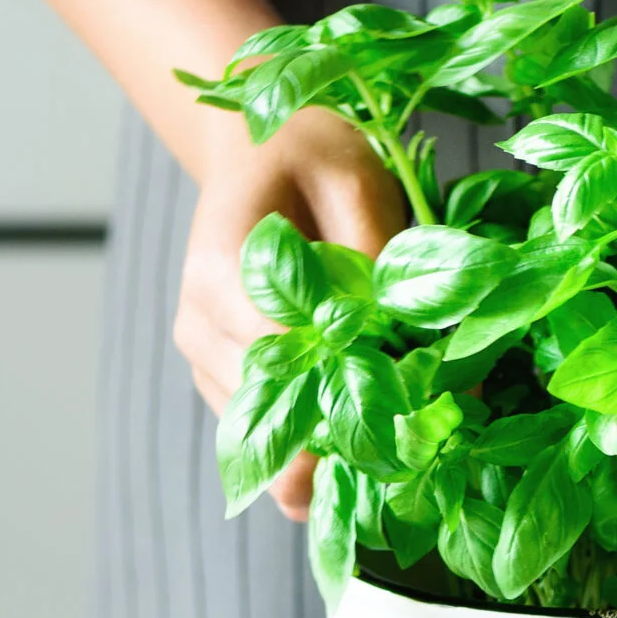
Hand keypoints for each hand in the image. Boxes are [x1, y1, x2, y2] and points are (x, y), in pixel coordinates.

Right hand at [175, 114, 406, 519]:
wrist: (256, 151)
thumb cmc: (307, 155)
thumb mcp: (354, 180)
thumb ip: (375, 255)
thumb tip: (411, 337)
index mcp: (220, 269)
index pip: (282, 355)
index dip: (347, 388)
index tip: (412, 412)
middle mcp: (199, 323)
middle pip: (271, 408)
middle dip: (344, 439)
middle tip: (417, 462)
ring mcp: (204, 355)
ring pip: (264, 434)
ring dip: (329, 456)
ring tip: (401, 466)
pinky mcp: (222, 375)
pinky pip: (265, 429)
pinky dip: (313, 448)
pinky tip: (366, 461)